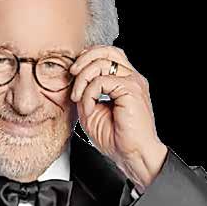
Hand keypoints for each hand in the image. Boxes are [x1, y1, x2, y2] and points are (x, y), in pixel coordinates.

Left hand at [69, 45, 167, 190]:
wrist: (132, 155)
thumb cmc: (117, 139)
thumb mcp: (92, 112)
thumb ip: (86, 94)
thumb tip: (74, 82)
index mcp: (124, 82)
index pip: (107, 55)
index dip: (87, 58)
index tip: (73, 74)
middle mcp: (131, 78)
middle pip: (106, 50)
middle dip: (84, 59)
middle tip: (72, 74)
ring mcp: (133, 82)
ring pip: (103, 61)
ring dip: (83, 78)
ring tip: (78, 97)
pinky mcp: (132, 89)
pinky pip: (102, 81)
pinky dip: (90, 93)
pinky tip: (89, 107)